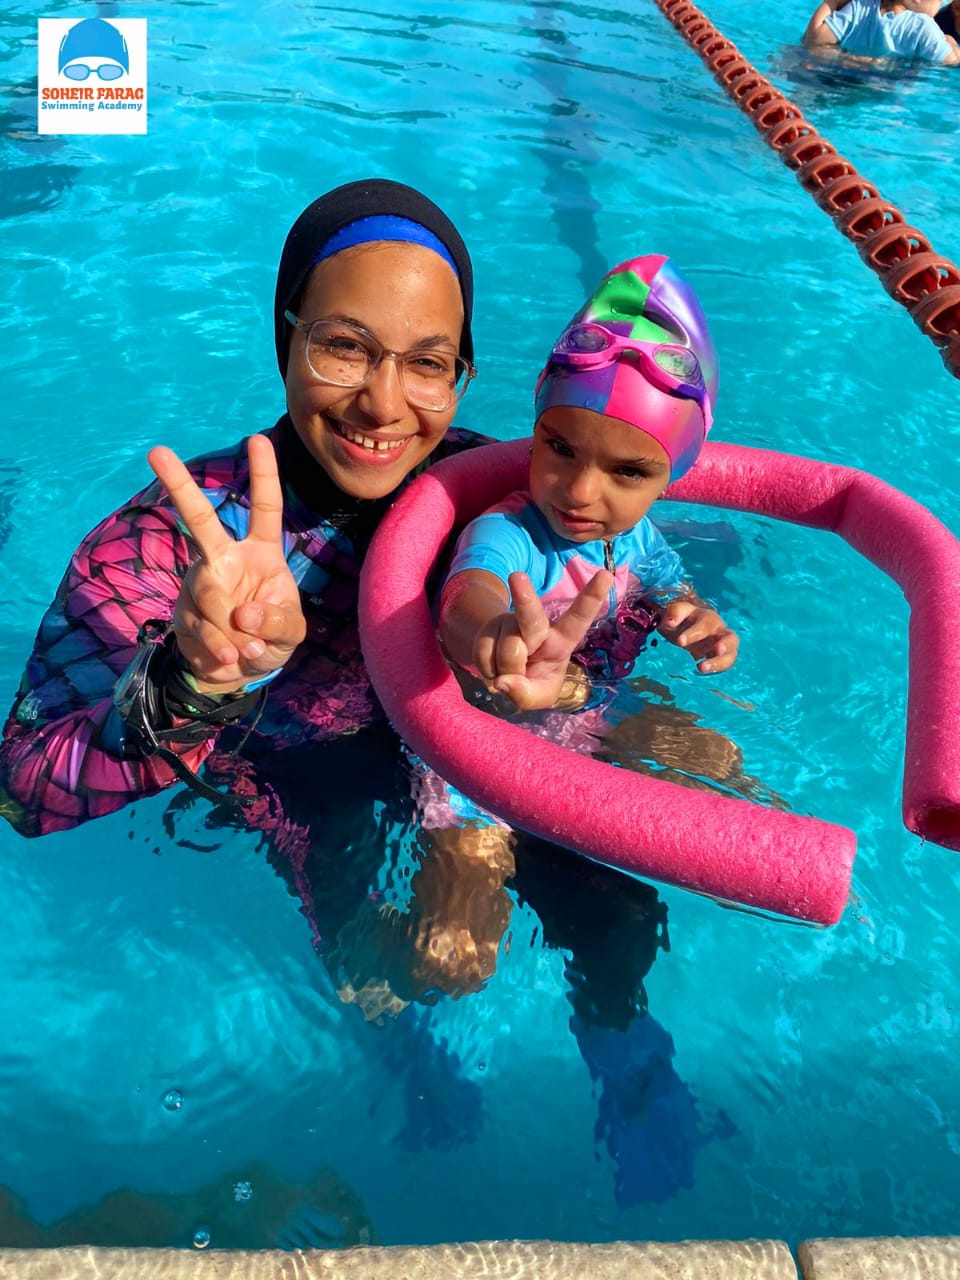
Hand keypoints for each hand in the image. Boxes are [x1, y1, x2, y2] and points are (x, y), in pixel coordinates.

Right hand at [148, 434, 305, 693]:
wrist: (236, 673)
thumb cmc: (270, 639)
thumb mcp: (291, 633)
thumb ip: (278, 622)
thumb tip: (243, 614)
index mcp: (260, 552)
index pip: (264, 508)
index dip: (263, 475)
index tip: (258, 438)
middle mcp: (224, 559)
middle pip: (199, 520)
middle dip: (178, 485)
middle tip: (156, 451)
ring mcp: (198, 583)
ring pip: (209, 598)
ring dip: (231, 634)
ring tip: (244, 652)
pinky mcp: (181, 612)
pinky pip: (200, 631)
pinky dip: (220, 652)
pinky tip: (228, 659)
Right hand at [474, 569, 611, 710]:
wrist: (502, 672)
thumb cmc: (532, 681)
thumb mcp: (538, 697)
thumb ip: (526, 695)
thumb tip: (504, 682)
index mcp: (561, 640)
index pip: (578, 618)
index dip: (591, 597)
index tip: (605, 575)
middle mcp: (537, 626)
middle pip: (531, 615)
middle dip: (525, 597)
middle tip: (517, 577)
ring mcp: (511, 623)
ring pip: (508, 649)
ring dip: (506, 670)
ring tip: (509, 673)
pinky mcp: (489, 627)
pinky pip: (484, 653)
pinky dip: (488, 669)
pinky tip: (495, 666)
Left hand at [657, 598, 738, 674]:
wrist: (687, 628)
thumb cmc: (683, 619)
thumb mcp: (677, 612)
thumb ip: (674, 613)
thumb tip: (670, 621)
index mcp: (707, 617)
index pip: (704, 624)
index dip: (693, 633)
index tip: (680, 642)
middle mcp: (720, 630)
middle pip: (729, 636)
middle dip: (724, 644)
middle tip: (717, 651)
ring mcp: (724, 644)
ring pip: (732, 653)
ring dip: (719, 661)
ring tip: (701, 668)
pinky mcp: (724, 656)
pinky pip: (727, 662)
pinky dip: (717, 668)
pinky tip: (701, 670)